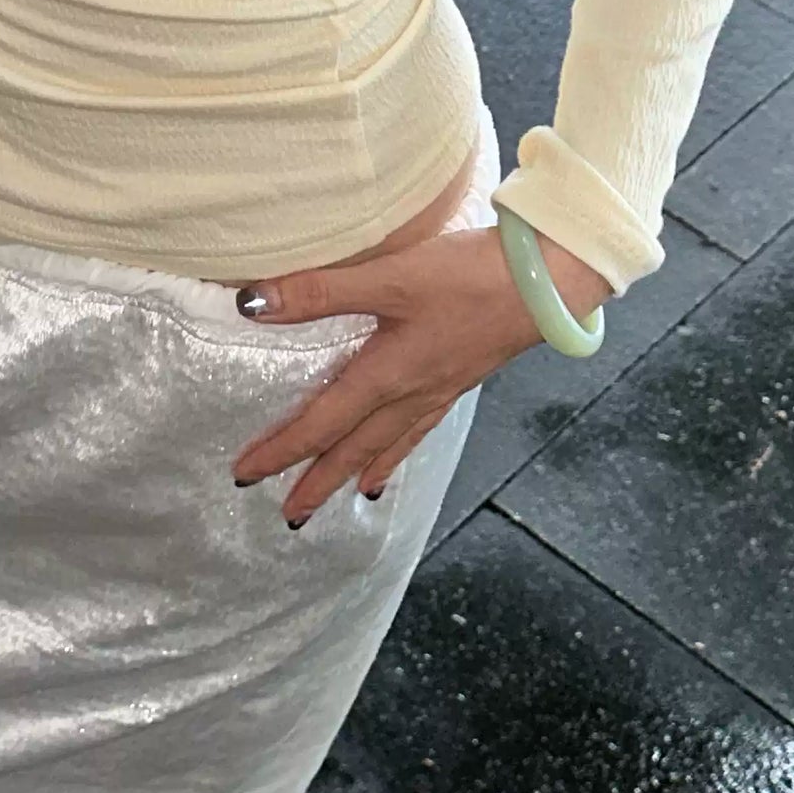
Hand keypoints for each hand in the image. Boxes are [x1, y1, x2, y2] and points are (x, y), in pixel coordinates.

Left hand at [231, 224, 611, 525]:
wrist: (547, 282)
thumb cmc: (469, 278)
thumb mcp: (389, 277)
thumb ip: (320, 291)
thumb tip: (251, 304)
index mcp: (386, 375)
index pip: (321, 422)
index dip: (281, 449)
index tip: (246, 475)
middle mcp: (410, 394)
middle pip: (354, 448)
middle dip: (317, 481)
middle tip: (289, 515)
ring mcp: (439, 390)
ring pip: (388, 444)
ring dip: (357, 473)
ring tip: (341, 499)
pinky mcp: (461, 377)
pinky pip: (420, 429)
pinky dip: (400, 452)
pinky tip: (394, 460)